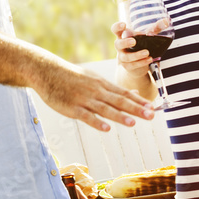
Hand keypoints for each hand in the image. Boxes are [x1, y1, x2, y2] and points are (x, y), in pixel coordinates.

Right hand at [32, 60, 152, 132]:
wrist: (46, 70)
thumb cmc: (69, 76)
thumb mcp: (91, 78)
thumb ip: (109, 88)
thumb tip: (131, 94)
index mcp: (101, 84)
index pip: (124, 93)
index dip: (139, 101)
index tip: (153, 107)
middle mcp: (95, 91)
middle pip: (119, 101)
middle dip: (136, 109)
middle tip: (151, 115)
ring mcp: (83, 99)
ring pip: (104, 108)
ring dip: (119, 116)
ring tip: (133, 122)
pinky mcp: (71, 107)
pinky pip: (86, 116)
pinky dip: (97, 122)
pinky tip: (106, 128)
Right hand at [111, 21, 152, 78]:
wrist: (134, 65)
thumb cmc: (140, 46)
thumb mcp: (146, 36)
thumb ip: (155, 28)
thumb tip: (167, 21)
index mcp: (123, 36)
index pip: (116, 30)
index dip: (117, 27)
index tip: (124, 25)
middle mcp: (120, 46)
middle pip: (118, 43)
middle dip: (125, 42)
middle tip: (134, 41)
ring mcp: (122, 57)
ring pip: (126, 56)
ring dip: (136, 55)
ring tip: (147, 52)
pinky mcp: (127, 66)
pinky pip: (132, 65)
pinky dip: (141, 62)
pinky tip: (150, 59)